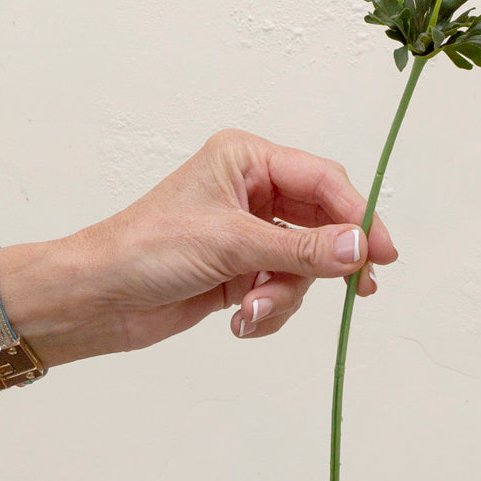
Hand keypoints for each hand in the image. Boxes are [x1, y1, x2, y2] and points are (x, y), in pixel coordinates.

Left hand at [8, 130, 397, 363]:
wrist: (99, 298)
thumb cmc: (147, 249)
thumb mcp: (231, 243)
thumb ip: (300, 249)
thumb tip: (359, 248)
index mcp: (246, 160)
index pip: (322, 180)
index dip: (358, 213)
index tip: (381, 250)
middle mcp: (250, 192)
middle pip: (319, 223)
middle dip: (326, 261)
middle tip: (361, 287)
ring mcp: (246, 235)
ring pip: (302, 265)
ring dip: (284, 294)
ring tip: (252, 309)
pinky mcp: (240, 272)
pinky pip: (280, 290)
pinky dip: (267, 309)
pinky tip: (240, 320)